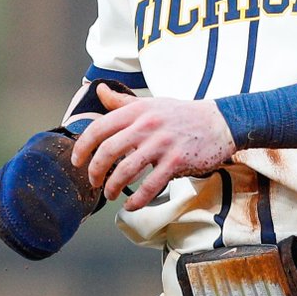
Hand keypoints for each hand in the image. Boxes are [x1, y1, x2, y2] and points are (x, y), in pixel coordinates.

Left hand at [70, 84, 236, 210]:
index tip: (77, 160)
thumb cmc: (181, 114)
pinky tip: (130, 205)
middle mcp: (147, 125)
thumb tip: (98, 90)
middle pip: (108, 151)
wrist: (219, 122)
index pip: (99, 128)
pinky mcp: (177, 161)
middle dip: (95, 171)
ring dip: (113, 187)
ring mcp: (163, 144)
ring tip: (110, 194)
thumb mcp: (150, 103)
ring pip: (127, 170)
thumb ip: (122, 102)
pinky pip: (151, 185)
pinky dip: (137, 199)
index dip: (82, 146)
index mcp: (137, 111)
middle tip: (93, 182)